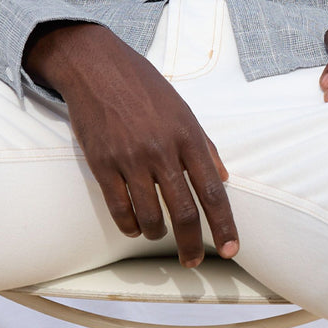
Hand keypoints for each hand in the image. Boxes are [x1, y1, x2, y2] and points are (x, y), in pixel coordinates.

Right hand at [24, 22, 238, 267]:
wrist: (97, 66)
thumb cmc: (143, 86)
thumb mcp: (181, 108)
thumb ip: (203, 144)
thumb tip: (223, 178)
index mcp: (186, 134)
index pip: (212, 190)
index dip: (224, 224)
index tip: (231, 249)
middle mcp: (161, 149)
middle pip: (184, 212)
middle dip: (193, 244)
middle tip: (194, 260)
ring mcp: (130, 158)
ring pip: (151, 216)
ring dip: (158, 234)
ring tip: (159, 234)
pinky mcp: (102, 164)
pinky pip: (120, 209)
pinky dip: (130, 226)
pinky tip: (135, 227)